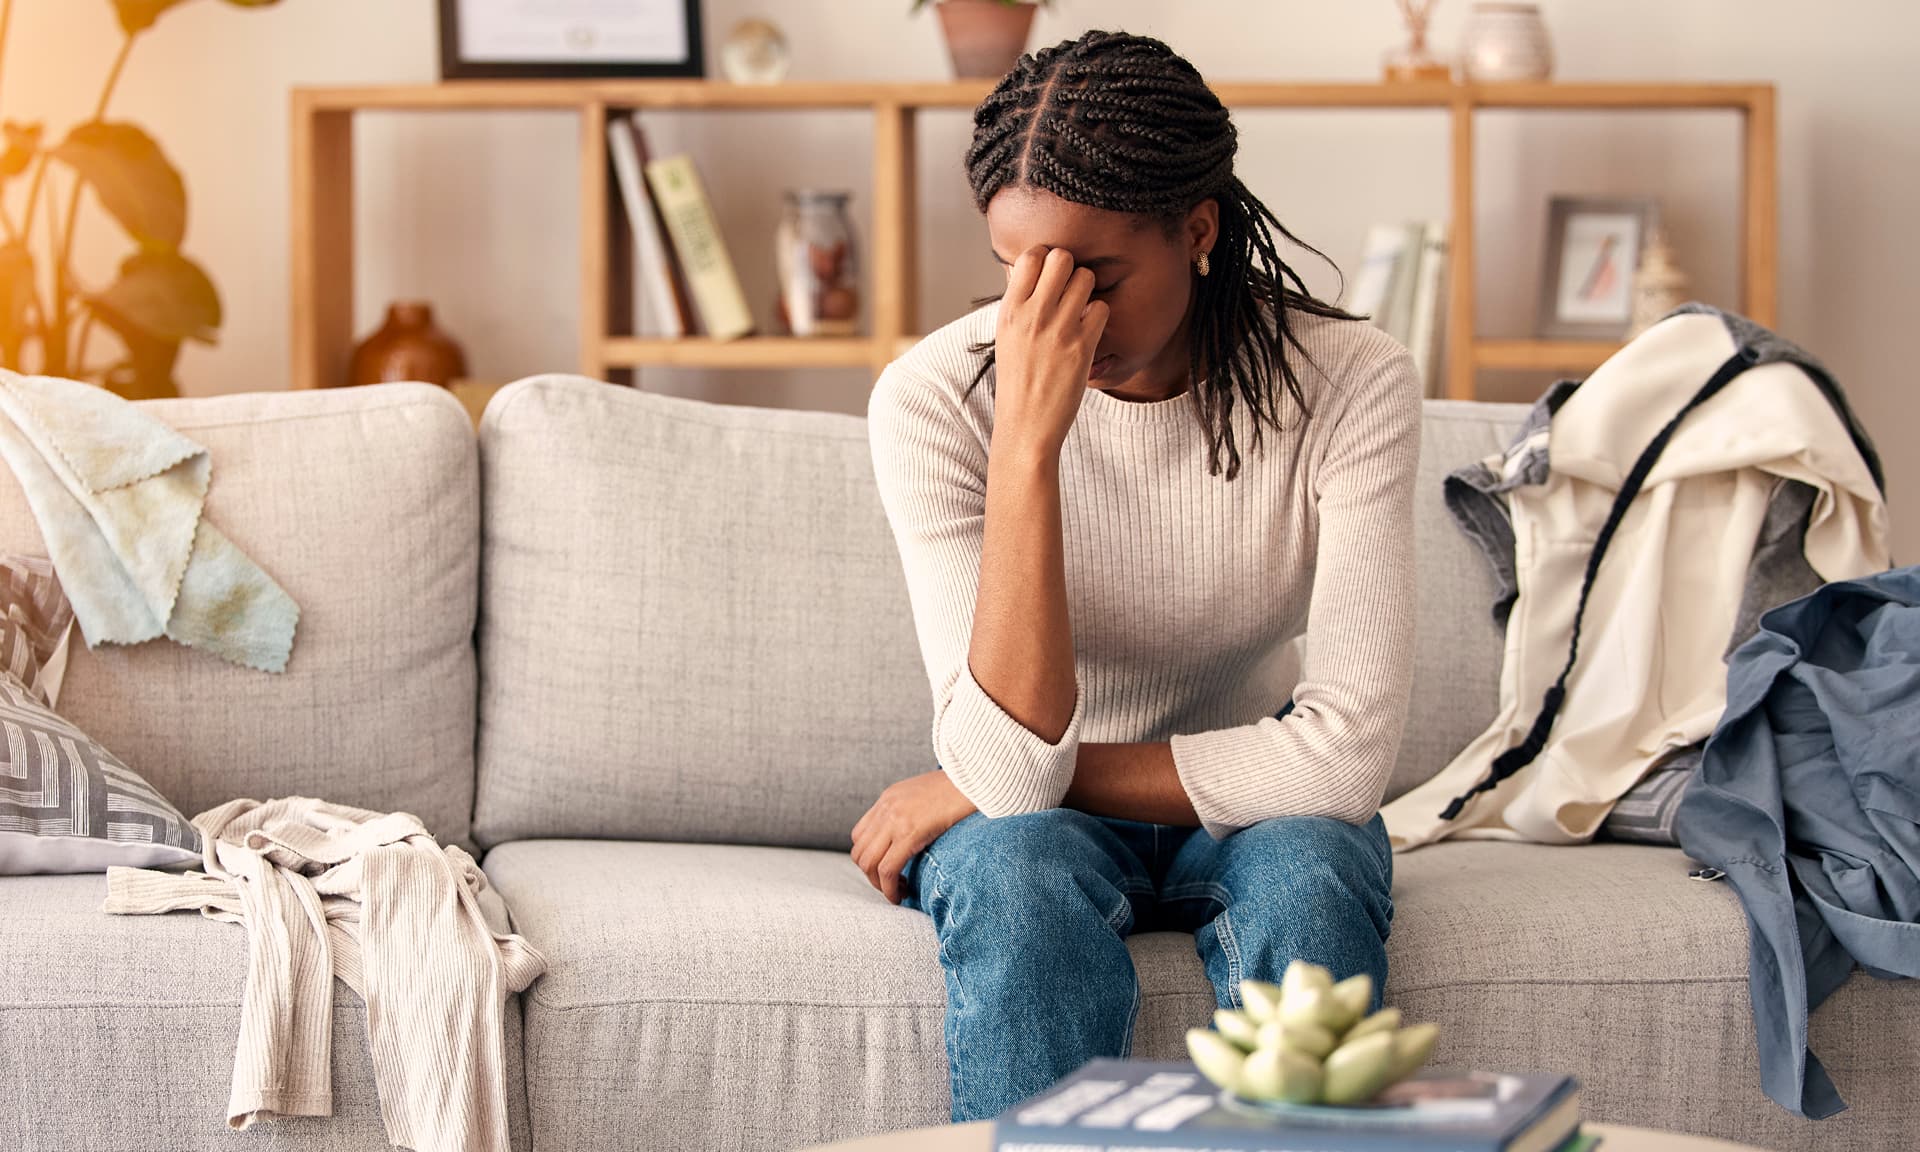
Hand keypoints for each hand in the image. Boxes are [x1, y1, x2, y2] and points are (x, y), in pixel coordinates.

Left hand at [851, 771, 976, 904]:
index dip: (870, 858)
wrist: (976, 777)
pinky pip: (887, 869)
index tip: (887, 869)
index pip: (860, 835)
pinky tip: (902, 895)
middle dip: (871, 876)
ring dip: (880, 885)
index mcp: (888, 798)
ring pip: (868, 863)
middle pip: (860, 852)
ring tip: (900, 890)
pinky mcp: (909, 833)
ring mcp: (895, 819)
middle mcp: (886, 808)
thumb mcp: (926, 794)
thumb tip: (913, 833)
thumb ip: (912, 810)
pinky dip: (890, 889)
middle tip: (894, 885)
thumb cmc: (961, 788)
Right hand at [993, 246, 1109, 456]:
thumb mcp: (1006, 337)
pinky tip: (1089, 330)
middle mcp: (1032, 315)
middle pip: (1061, 258)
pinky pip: (1101, 308)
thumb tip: (1031, 269)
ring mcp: (1058, 329)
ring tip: (1080, 309)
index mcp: (1009, 311)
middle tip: (1068, 289)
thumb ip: (1019, 303)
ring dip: (1087, 289)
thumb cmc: (1018, 381)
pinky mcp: (1082, 346)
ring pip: (1085, 278)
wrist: (1025, 425)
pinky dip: (1098, 315)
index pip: (1032, 256)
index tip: (1049, 276)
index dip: (1045, 259)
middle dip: (1069, 268)